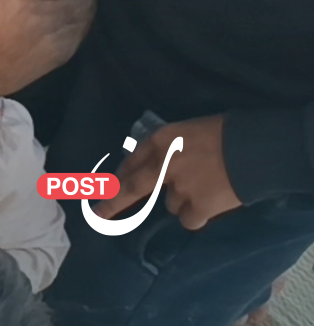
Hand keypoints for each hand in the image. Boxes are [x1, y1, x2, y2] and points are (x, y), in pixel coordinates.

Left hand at [94, 116, 242, 230]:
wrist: (254, 150)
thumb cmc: (223, 133)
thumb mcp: (186, 130)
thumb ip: (165, 148)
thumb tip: (147, 168)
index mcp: (160, 141)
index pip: (132, 160)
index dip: (120, 175)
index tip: (108, 185)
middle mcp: (162, 164)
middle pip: (131, 187)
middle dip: (111, 202)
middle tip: (96, 215)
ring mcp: (178, 188)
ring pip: (171, 203)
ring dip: (182, 199)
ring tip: (206, 186)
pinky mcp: (196, 207)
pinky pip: (188, 218)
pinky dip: (196, 214)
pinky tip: (211, 202)